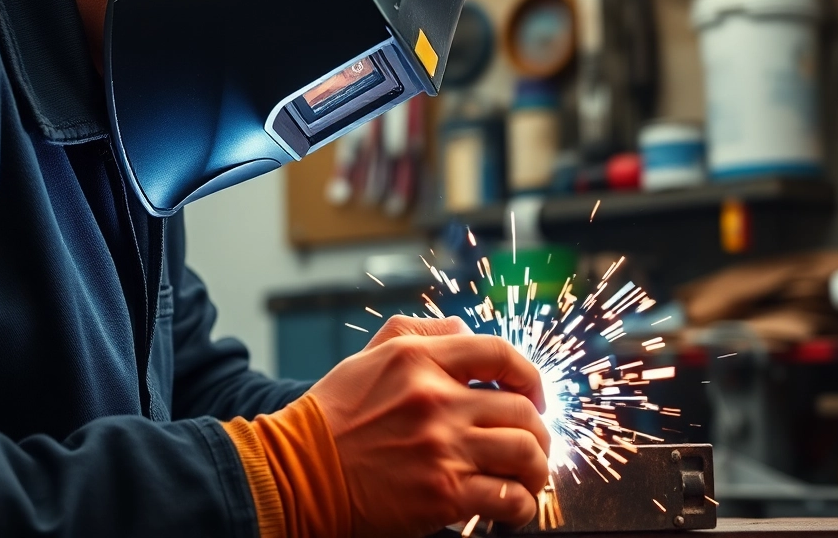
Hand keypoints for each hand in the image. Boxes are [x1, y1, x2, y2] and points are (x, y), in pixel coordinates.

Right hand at [307, 316, 549, 537]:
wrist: (298, 473)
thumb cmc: (331, 418)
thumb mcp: (369, 357)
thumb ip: (418, 333)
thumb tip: (463, 328)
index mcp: (420, 360)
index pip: (499, 352)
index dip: (529, 375)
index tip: (533, 395)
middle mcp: (437, 399)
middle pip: (522, 409)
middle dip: (539, 431)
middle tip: (533, 445)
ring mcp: (442, 447)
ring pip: (525, 453)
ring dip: (537, 469)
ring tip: (528, 478)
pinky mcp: (443, 494)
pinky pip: (508, 498)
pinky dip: (520, 506)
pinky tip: (512, 508)